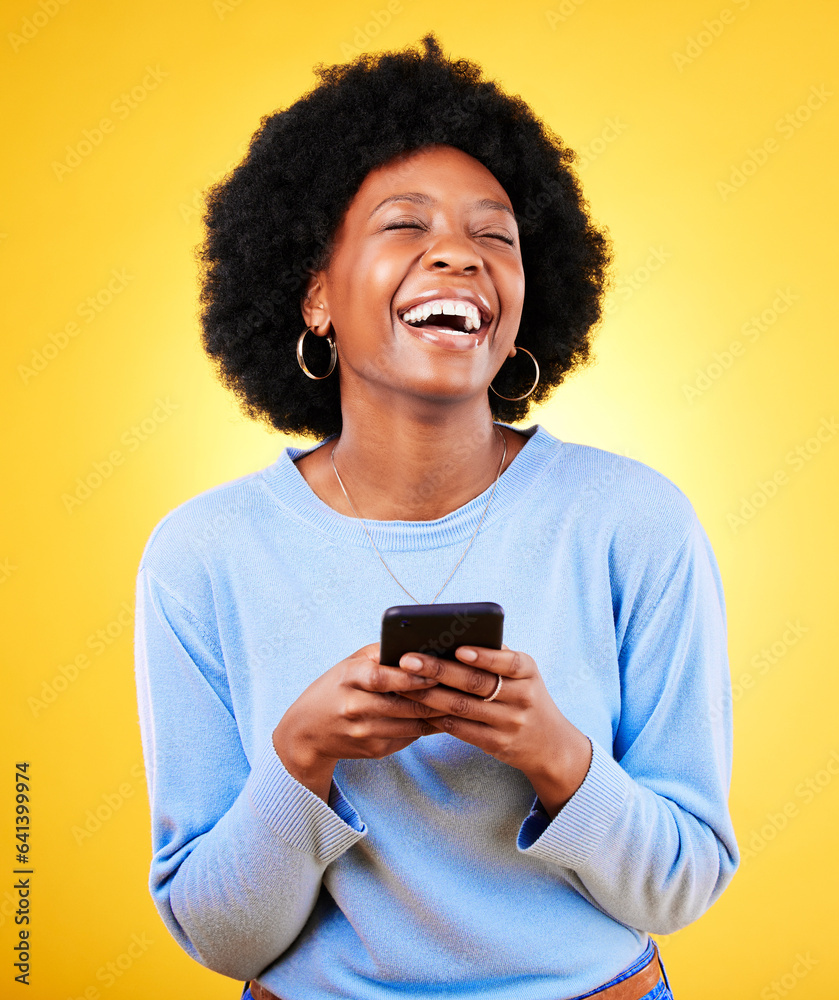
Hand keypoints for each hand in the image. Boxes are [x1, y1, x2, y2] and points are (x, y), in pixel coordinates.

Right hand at [272, 641, 446, 799]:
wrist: (307, 733)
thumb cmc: (336, 688)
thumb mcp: (350, 664)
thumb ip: (381, 654)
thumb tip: (421, 645)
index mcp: (348, 679)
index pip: (381, 678)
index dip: (409, 677)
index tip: (434, 672)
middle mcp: (354, 708)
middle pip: (403, 705)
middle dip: (435, 697)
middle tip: (462, 687)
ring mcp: (364, 733)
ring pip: (412, 725)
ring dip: (438, 714)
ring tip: (461, 701)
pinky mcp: (374, 750)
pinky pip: (409, 737)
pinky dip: (429, 727)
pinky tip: (444, 717)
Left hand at [395, 643, 592, 816]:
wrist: (551, 744)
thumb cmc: (525, 697)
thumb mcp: (523, 674)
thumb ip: (495, 656)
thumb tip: (451, 637)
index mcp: (527, 672)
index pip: (506, 661)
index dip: (482, 656)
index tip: (457, 648)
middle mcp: (522, 697)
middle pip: (476, 683)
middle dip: (439, 670)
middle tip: (408, 660)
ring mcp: (510, 723)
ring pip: (464, 707)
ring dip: (430, 695)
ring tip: (404, 684)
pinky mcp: (498, 744)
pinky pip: (463, 730)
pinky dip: (439, 718)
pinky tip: (420, 708)